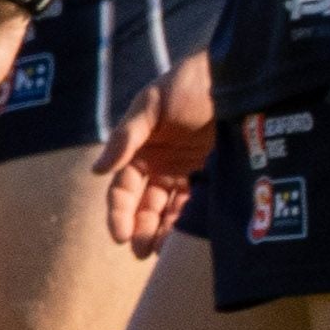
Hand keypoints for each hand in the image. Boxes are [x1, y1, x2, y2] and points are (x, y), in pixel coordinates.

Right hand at [106, 49, 215, 254]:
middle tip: (142, 253)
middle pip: (145, 205)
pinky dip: (190, 220)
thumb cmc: (185, 84)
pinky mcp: (211, 173)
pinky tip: (187, 238)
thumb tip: (97, 170)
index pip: (123, 189)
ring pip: (170, 209)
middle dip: (141, 229)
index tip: (121, 236)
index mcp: (138, 151)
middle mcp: (159, 165)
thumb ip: (127, 137)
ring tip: (161, 253)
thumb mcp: (150, 106)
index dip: (119, 213)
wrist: (232, 76)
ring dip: (164, 231)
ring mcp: (185, 171)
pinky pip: (197, 202)